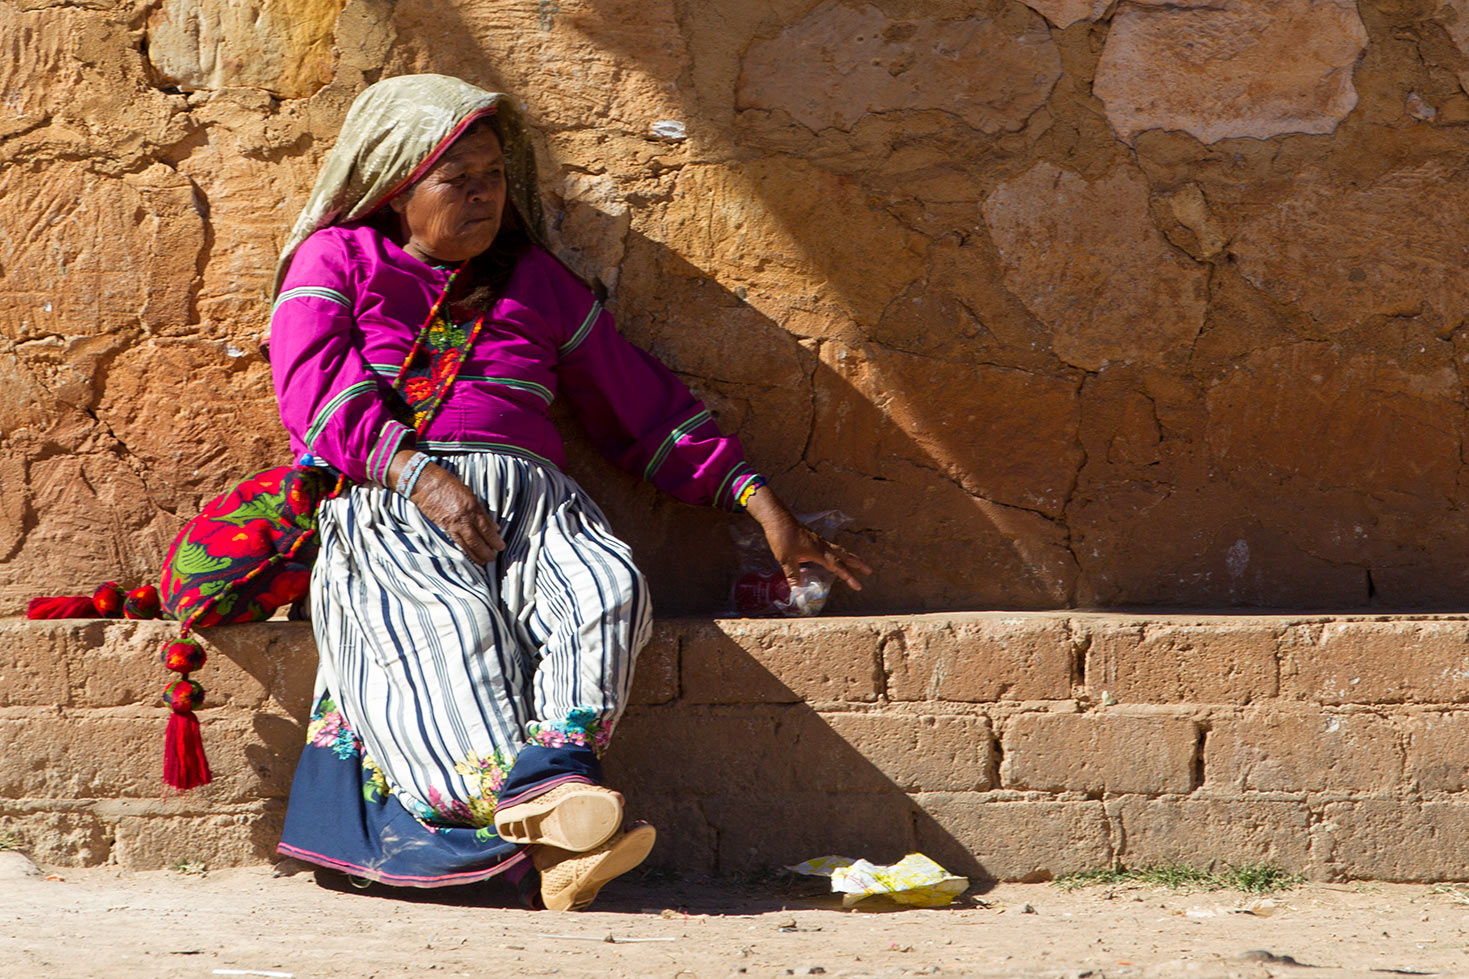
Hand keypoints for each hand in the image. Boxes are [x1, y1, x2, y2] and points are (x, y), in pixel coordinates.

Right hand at [388, 450, 505, 563]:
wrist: (425, 483)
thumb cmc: (448, 484)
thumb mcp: (469, 494)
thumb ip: (482, 511)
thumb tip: (493, 526)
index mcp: (472, 508)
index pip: (487, 529)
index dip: (494, 540)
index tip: (500, 547)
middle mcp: (463, 519)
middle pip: (477, 541)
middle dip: (486, 552)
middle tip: (493, 558)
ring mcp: (451, 524)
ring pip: (466, 545)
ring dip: (476, 554)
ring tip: (483, 561)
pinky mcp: (442, 527)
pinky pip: (455, 542)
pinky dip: (463, 550)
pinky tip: (468, 555)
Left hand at [743, 485, 871, 591]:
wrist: (777, 519)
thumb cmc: (782, 537)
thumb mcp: (785, 559)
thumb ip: (793, 575)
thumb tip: (798, 593)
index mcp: (818, 551)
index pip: (837, 566)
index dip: (848, 576)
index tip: (858, 585)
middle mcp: (822, 545)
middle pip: (844, 555)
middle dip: (857, 564)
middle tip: (869, 571)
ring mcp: (819, 541)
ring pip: (839, 550)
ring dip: (850, 557)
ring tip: (858, 563)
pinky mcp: (813, 538)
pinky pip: (831, 547)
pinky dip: (838, 553)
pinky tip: (835, 556)